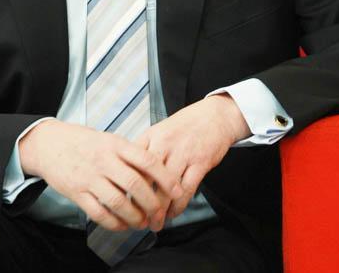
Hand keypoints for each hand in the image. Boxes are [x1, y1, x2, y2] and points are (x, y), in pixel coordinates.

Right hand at [18, 119, 183, 231]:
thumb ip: (128, 153)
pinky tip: (123, 225)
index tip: (177, 189)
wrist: (49, 144)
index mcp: (115, 144)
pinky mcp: (76, 192)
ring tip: (143, 222)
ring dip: (135, 217)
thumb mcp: (107, 139)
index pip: (146, 160)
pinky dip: (114, 223)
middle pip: (135, 184)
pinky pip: (99, 213)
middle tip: (161, 214)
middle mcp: (104, 160)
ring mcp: (89, 177)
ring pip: (118, 202)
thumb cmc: (83, 142)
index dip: (165, 177)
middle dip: (152, 203)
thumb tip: (155, 170)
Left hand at [135, 94, 250, 223]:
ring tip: (156, 223)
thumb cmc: (185, 126)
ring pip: (166, 188)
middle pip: (147, 178)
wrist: (214, 116)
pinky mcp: (200, 162)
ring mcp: (182, 153)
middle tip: (138, 219)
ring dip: (160, 210)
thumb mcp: (160, 130)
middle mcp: (164, 143)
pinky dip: (178, 206)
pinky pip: (186, 190)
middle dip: (141, 203)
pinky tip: (173, 213)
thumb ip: (145, 149)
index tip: (123, 202)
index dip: (125, 185)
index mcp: (150, 135)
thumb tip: (128, 174)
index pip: (131, 163)